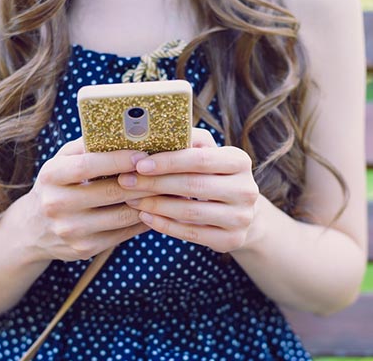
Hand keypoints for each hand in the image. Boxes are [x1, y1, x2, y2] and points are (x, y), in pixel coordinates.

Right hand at [21, 138, 152, 261]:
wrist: (33, 230)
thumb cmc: (57, 185)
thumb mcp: (61, 162)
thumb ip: (85, 146)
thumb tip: (121, 130)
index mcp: (51, 176)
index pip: (87, 166)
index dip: (118, 160)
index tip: (143, 155)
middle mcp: (57, 204)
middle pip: (110, 192)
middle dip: (142, 181)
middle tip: (165, 172)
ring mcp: (70, 230)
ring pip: (121, 216)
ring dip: (148, 202)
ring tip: (165, 190)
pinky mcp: (84, 249)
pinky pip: (122, 234)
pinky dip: (142, 221)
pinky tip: (154, 209)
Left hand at [118, 128, 259, 252]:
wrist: (239, 213)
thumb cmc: (212, 176)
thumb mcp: (206, 155)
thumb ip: (187, 142)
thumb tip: (154, 131)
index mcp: (239, 161)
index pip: (200, 159)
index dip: (168, 161)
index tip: (139, 163)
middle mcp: (246, 189)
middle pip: (193, 185)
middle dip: (155, 183)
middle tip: (126, 181)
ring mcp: (241, 218)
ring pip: (190, 211)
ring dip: (155, 205)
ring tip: (131, 199)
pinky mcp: (232, 241)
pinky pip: (191, 233)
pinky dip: (164, 225)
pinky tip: (145, 217)